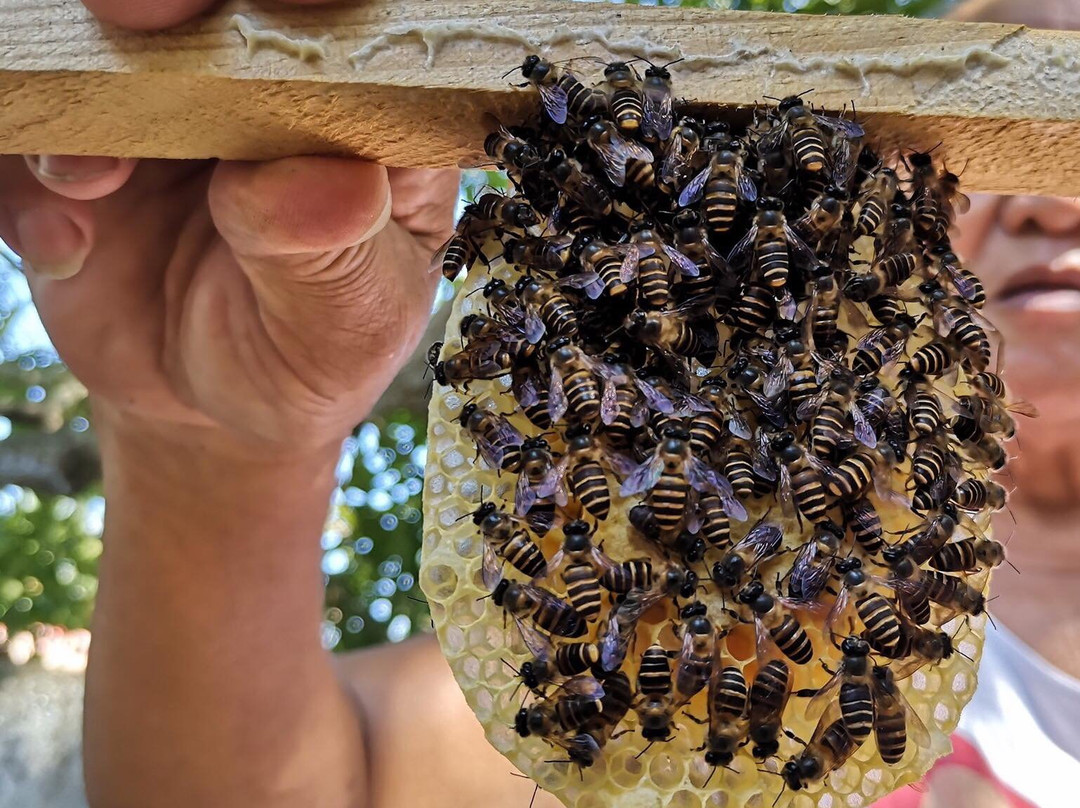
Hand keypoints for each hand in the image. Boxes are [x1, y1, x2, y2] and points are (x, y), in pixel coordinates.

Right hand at [0, 0, 457, 452]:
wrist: (214, 406)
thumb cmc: (310, 353)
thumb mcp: (346, 328)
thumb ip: (336, 255)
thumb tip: (328, 185)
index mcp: (361, 114)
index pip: (346, 27)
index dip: (302, 10)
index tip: (278, 13)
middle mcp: (261, 88)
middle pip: (215, 7)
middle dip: (167, 1)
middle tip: (137, 17)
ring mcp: (163, 109)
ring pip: (100, 43)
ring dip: (80, 86)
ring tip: (89, 181)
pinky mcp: (78, 149)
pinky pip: (25, 133)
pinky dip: (24, 181)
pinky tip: (67, 250)